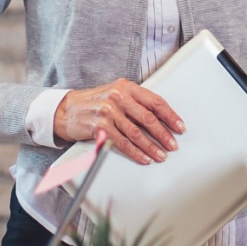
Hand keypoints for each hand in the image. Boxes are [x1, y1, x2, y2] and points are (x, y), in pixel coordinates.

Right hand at [55, 79, 182, 164]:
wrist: (66, 110)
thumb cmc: (94, 103)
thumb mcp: (116, 94)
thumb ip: (135, 102)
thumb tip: (161, 119)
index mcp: (126, 87)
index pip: (154, 101)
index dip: (170, 115)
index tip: (180, 126)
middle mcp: (118, 97)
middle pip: (148, 118)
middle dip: (163, 134)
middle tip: (173, 145)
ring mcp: (108, 112)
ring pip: (136, 133)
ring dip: (151, 147)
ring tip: (161, 155)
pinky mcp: (100, 127)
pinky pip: (122, 143)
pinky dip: (136, 153)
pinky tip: (144, 158)